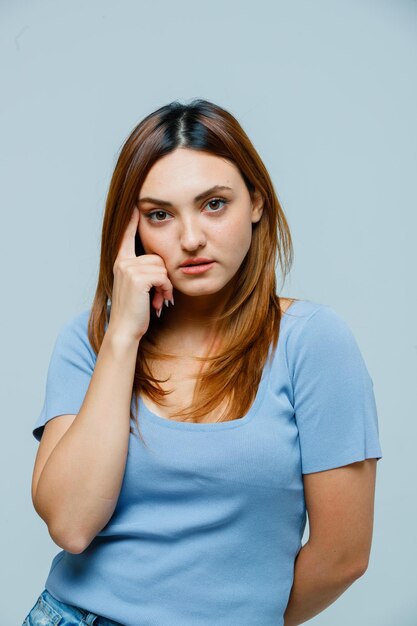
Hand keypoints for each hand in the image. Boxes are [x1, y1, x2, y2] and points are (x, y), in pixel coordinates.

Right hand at [107, 206, 173, 341]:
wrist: (126, 330)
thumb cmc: (136, 311)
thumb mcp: (138, 287)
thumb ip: (144, 271)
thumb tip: (161, 265)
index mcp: (121, 262)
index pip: (126, 236)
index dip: (130, 220)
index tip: (134, 204)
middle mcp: (122, 262)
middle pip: (157, 256)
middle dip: (162, 277)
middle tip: (156, 296)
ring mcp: (128, 268)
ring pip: (162, 267)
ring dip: (165, 285)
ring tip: (156, 299)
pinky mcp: (137, 278)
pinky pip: (163, 276)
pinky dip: (166, 289)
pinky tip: (158, 300)